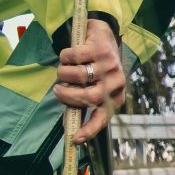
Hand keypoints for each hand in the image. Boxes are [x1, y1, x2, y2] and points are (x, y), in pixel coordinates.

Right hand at [54, 17, 126, 144]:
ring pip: (77, 76)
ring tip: (64, 71)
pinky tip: (68, 56)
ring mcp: (109, 64)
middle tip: (58, 90)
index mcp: (115, 96)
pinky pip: (73, 57)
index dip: (89, 129)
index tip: (75, 139)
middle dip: (68, 96)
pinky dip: (64, 57)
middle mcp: (116, 82)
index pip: (103, 117)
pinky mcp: (100, 48)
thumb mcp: (93, 87)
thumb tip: (68, 126)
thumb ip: (81, 104)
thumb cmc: (95, 68)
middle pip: (89, 97)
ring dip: (63, 74)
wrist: (103, 36)